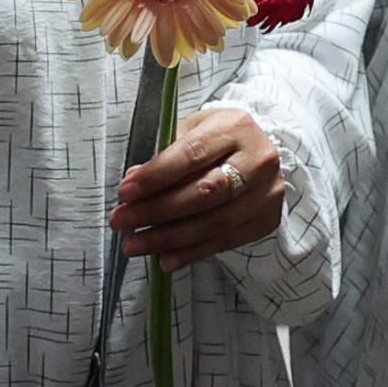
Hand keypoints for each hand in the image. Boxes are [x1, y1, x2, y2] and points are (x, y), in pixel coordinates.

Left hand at [114, 105, 288, 270]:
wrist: (261, 152)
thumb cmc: (219, 140)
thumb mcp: (192, 131)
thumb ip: (164, 156)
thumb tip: (133, 181)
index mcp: (236, 128)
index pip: (192, 154)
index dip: (156, 176)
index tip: (125, 192)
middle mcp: (258, 161)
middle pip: (204, 193)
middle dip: (157, 210)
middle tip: (122, 221)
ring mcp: (265, 194)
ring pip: (213, 223)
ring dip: (168, 238)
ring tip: (135, 244)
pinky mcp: (265, 221)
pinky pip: (224, 242)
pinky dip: (191, 253)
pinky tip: (165, 258)